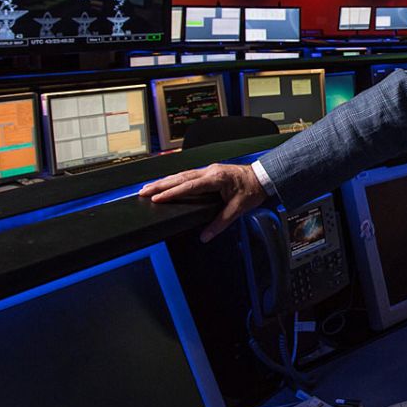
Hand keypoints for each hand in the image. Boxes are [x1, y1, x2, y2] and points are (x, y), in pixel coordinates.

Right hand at [139, 163, 268, 242]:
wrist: (264, 176)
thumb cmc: (253, 190)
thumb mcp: (238, 208)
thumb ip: (221, 223)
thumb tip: (206, 236)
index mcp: (216, 178)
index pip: (188, 186)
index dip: (171, 192)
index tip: (155, 197)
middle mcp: (210, 172)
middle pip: (180, 178)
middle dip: (160, 185)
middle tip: (142, 191)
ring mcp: (209, 170)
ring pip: (182, 175)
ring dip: (165, 181)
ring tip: (148, 188)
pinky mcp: (210, 172)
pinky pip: (188, 175)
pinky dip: (175, 180)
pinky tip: (167, 184)